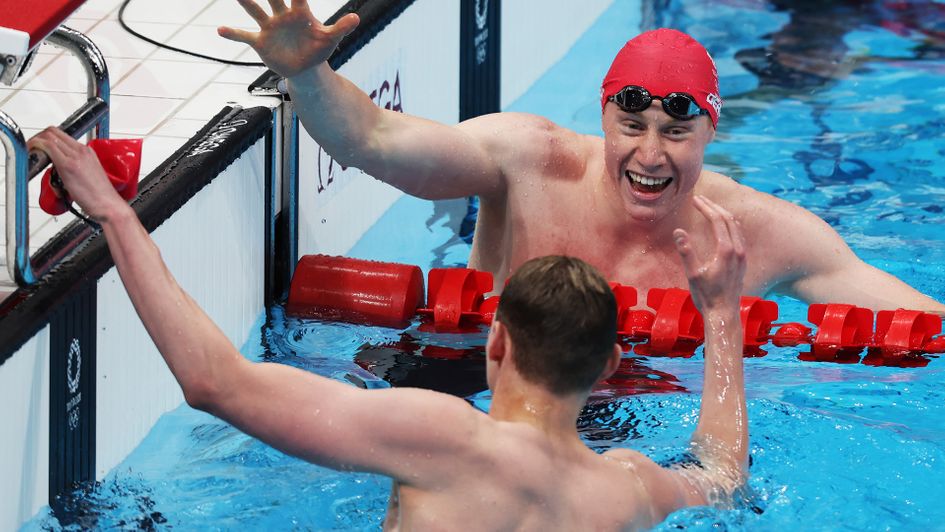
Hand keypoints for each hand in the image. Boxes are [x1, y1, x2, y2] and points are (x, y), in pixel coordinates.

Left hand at [27, 128, 125, 221]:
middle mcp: (82, 150)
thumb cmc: (101, 195)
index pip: (62, 135)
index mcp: (88, 152)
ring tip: (31, 152)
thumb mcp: (89, 175)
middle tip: (32, 148)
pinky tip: (33, 152)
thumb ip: (76, 167)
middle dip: (39, 137)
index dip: (47, 137)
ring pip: (50, 137)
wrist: (108, 205)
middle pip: (54, 132)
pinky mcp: (68, 165)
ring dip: (36, 142)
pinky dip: (37, 146)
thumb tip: (60, 169)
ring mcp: (75, 156)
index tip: (40, 145)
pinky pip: (49, 147)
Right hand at [219, 0, 359, 77]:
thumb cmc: (319, 49)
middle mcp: (282, 16)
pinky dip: (233, 33)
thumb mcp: (331, 39)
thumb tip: (356, 18)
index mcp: (300, 13)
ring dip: (247, 2)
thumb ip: (342, 28)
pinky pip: (245, 36)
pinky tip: (219, 30)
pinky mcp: (261, 43)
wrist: (306, 68)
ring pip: (256, 11)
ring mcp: (270, 28)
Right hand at [673, 195, 746, 314]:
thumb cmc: (706, 296)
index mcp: (726, 250)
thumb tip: (678, 231)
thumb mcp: (692, 274)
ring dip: (723, 214)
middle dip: (714, 207)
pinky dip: (730, 224)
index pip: (717, 220)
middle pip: (728, 219)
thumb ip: (686, 251)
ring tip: (710, 208)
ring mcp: (742, 255)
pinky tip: (723, 226)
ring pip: (736, 226)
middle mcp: (738, 250)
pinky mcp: (743, 261)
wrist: (724, 314)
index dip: (706, 207)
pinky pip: (739, 235)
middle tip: (700, 199)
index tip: (695, 199)